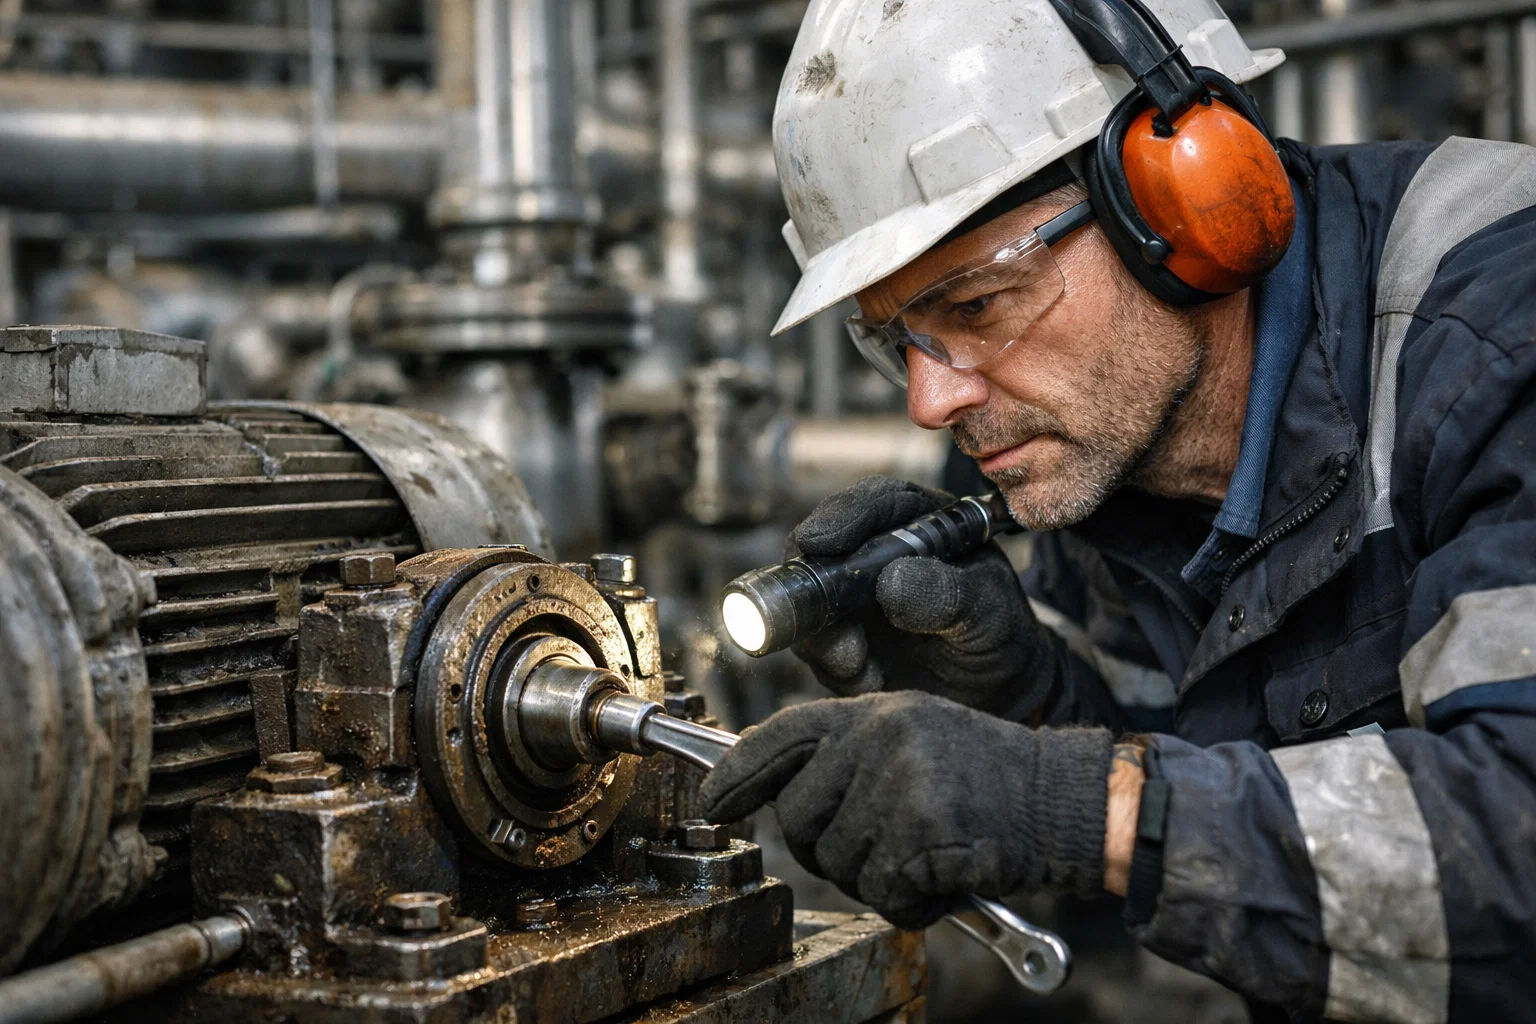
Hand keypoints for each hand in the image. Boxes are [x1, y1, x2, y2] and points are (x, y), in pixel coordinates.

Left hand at [700, 692, 1113, 929]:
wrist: (1062, 799)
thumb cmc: (986, 777)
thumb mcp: (913, 735)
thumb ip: (849, 756)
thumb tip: (776, 794)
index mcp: (873, 711)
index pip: (781, 736)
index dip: (737, 773)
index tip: (714, 802)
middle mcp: (880, 738)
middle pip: (799, 818)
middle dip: (828, 847)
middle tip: (881, 845)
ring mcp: (900, 784)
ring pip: (838, 863)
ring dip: (877, 878)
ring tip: (924, 852)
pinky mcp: (924, 832)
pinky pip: (882, 893)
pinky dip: (911, 902)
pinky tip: (944, 875)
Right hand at [790, 476, 1052, 719]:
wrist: (994, 688)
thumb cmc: (998, 633)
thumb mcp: (989, 611)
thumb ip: (949, 592)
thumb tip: (893, 581)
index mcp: (919, 522)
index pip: (874, 502)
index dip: (843, 516)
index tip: (820, 542)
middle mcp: (876, 551)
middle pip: (821, 544)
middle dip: (815, 581)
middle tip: (822, 618)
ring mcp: (851, 593)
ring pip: (806, 597)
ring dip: (821, 635)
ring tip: (858, 665)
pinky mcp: (837, 635)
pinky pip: (813, 644)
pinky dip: (831, 666)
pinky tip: (868, 680)